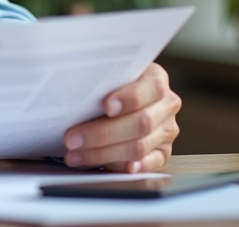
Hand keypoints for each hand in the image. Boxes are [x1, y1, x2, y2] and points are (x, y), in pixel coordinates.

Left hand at [63, 62, 180, 172]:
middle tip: (72, 138)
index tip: (106, 106)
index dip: (129, 99)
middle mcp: (166, 106)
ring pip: (138, 147)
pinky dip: (124, 166)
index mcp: (156, 79)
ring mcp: (165, 131)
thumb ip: (99, 78)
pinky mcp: (161, 152)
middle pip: (141, 123)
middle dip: (103, 133)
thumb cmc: (107, 81)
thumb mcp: (106, 72)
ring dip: (102, 154)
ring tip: (74, 154)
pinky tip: (106, 166)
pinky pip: (146, 165)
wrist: (118, 91)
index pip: (151, 88)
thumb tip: (72, 88)